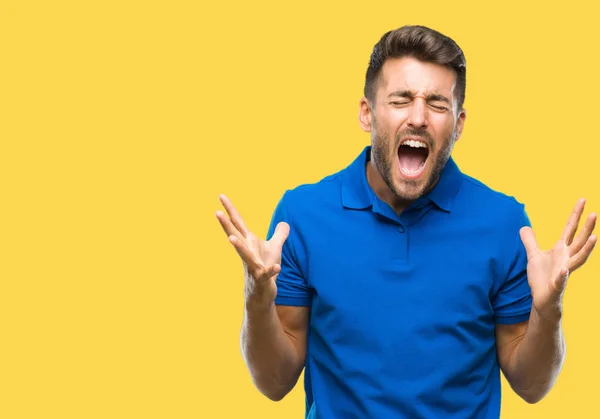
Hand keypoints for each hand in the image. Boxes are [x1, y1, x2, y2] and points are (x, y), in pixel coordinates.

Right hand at [216, 194, 289, 307]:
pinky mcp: (262, 280)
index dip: (230, 209)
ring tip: (231, 239)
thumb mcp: (275, 249)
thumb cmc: (265, 269)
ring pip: (244, 256)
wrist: (261, 294)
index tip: (220, 195)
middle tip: (216, 212)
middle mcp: (247, 253)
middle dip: (226, 225)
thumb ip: (279, 235)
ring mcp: (252, 267)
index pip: (238, 223)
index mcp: (249, 243)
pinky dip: (271, 271)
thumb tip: (284, 222)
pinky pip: (266, 274)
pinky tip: (276, 267)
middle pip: (235, 236)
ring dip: (239, 247)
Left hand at [520, 198, 596, 317]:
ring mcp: (563, 273)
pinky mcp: (556, 286)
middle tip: (595, 214)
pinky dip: (562, 275)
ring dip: (586, 249)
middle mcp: (566, 259)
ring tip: (594, 237)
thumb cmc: (541, 277)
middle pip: (579, 241)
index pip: (570, 229)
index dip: (576, 215)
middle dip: (587, 228)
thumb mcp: (533, 256)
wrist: (542, 299)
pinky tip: (563, 270)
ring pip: (578, 259)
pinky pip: (560, 280)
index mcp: (561, 250)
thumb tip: (524, 226)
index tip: (583, 199)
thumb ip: (530, 241)